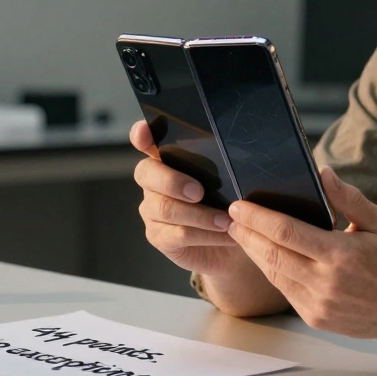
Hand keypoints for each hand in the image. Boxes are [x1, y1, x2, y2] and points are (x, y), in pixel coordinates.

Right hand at [130, 121, 247, 276]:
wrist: (227, 244)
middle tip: (199, 192)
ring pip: (165, 208)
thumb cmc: (225, 205)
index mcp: (166, 161)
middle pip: (147, 174)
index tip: (144, 131)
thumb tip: (235, 155)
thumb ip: (219, 168)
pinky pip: (178, 234)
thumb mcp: (226, 183)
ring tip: (225, 221)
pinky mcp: (158, 236)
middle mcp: (153, 183)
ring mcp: (152, 210)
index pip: (146, 142)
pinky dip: (205, 234)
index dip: (141, 135)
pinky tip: (223, 234)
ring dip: (200, 215)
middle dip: (173, 181)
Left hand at [226, 166, 376, 342]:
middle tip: (231, 217)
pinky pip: (286, 292)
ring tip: (240, 234)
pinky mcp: (317, 318)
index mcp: (340, 255)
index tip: (239, 205)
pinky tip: (265, 257)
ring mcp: (319, 305)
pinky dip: (273, 271)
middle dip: (247, 234)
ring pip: (275, 275)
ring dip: (254, 253)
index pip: (286, 232)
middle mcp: (326, 283)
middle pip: (272, 254)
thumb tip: (322, 173)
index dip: (257, 218)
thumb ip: (348, 198)